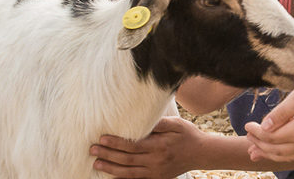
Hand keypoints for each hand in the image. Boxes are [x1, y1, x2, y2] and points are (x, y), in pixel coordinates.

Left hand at [90, 115, 205, 177]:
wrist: (202, 153)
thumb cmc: (187, 135)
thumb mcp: (176, 124)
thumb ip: (158, 123)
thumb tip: (140, 120)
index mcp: (160, 145)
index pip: (133, 145)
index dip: (116, 142)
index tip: (102, 138)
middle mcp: (157, 161)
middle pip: (128, 159)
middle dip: (108, 155)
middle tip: (92, 150)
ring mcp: (156, 172)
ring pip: (130, 172)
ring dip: (111, 169)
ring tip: (96, 164)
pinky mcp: (157, 178)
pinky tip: (111, 176)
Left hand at [245, 73, 293, 163]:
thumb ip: (281, 112)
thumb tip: (264, 127)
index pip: (270, 137)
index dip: (255, 132)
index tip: (246, 124)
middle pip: (276, 150)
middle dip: (259, 144)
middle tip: (247, 135)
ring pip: (286, 156)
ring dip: (269, 153)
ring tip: (255, 149)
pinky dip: (282, 154)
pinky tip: (276, 148)